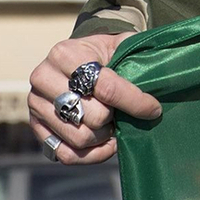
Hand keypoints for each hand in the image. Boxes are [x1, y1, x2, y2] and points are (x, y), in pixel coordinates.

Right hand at [27, 33, 160, 166]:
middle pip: (93, 116)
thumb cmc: (103, 53)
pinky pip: (65, 154)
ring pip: (80, 138)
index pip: (106, 87)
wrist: (76, 59)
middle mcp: (43, 78)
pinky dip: (91, 155)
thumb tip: (162, 75)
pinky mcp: (36, 128)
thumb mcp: (119, 44)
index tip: (154, 109)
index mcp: (64, 54)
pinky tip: (106, 143)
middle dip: (116, 118)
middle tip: (124, 114)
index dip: (135, 102)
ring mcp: (36, 105)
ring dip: (104, 137)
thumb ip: (137, 55)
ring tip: (114, 125)